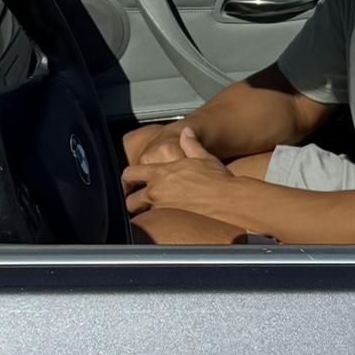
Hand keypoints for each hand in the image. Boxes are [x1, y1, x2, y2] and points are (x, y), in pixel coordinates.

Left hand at [123, 127, 243, 219]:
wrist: (227, 200)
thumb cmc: (216, 179)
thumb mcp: (203, 157)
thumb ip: (191, 144)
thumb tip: (186, 132)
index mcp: (161, 173)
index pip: (130, 174)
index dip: (127, 178)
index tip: (129, 181)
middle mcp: (157, 192)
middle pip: (130, 201)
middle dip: (131, 200)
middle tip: (137, 199)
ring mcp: (163, 208)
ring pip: (142, 214)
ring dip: (145, 211)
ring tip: (151, 210)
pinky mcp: (171, 222)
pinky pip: (157, 223)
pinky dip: (159, 220)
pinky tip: (167, 219)